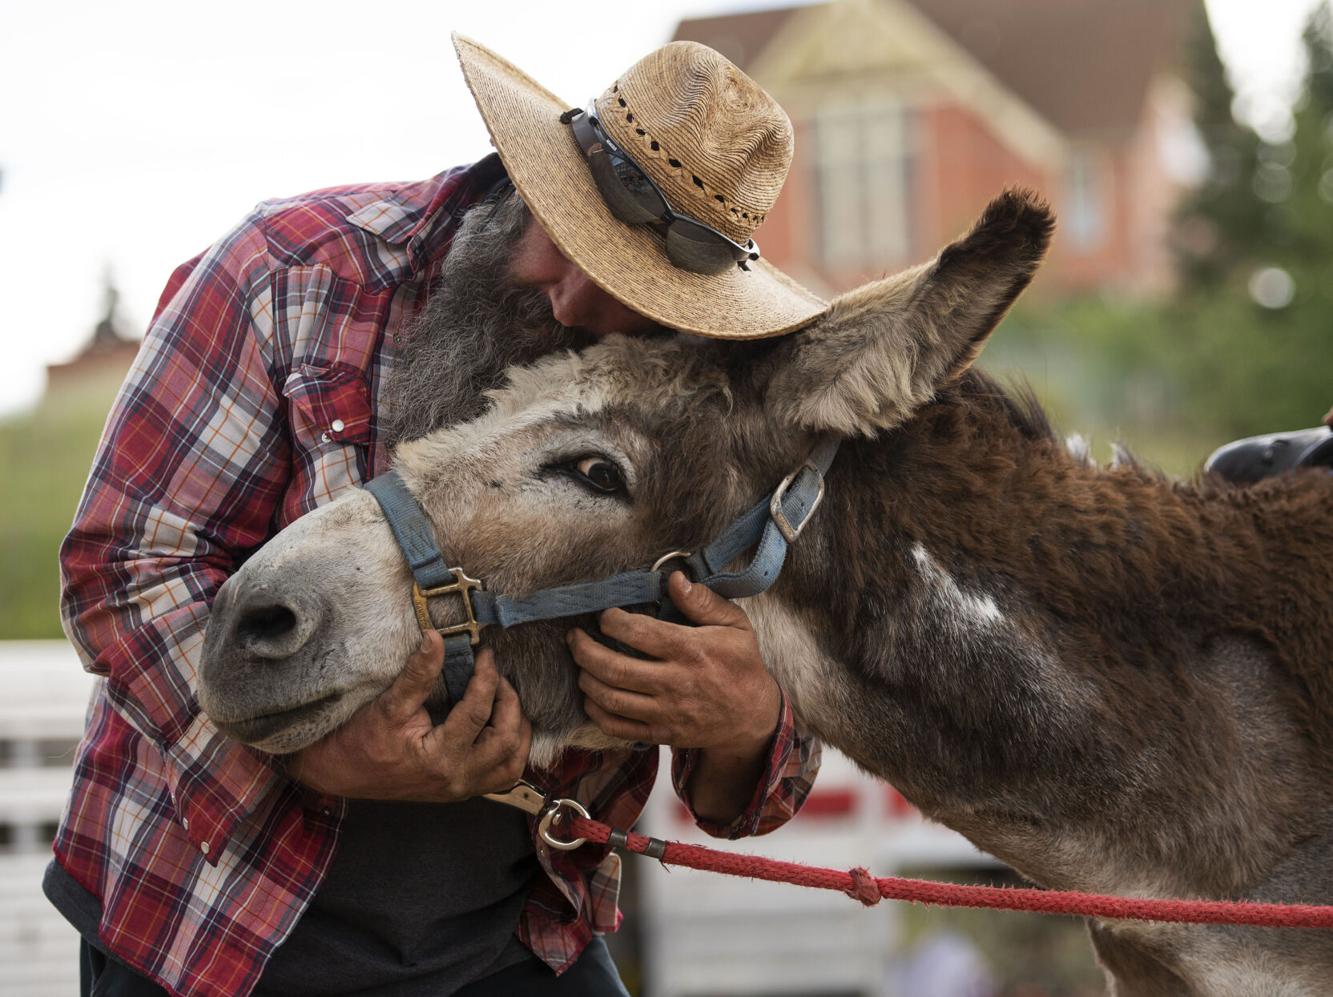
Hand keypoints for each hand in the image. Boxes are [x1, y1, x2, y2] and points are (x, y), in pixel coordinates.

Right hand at [286, 632, 531, 801]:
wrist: (339, 773)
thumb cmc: (359, 741)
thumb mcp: (389, 705)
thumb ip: (418, 674)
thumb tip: (436, 637)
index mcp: (440, 759)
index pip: (477, 713)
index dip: (486, 678)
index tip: (486, 655)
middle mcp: (457, 779)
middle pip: (505, 740)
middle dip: (509, 703)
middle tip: (498, 676)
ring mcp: (462, 789)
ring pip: (511, 765)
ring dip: (518, 731)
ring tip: (508, 701)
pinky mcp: (461, 789)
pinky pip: (501, 777)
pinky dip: (511, 752)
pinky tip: (506, 727)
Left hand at [567, 572, 781, 756]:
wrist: (752, 717)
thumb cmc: (741, 665)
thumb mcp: (735, 626)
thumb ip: (704, 601)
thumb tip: (675, 579)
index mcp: (691, 651)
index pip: (640, 633)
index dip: (613, 621)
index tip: (605, 615)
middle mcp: (675, 683)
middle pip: (615, 669)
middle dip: (585, 651)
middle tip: (575, 637)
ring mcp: (666, 712)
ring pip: (611, 699)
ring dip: (586, 679)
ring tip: (581, 662)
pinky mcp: (661, 733)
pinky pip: (618, 727)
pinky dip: (597, 712)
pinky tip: (591, 696)